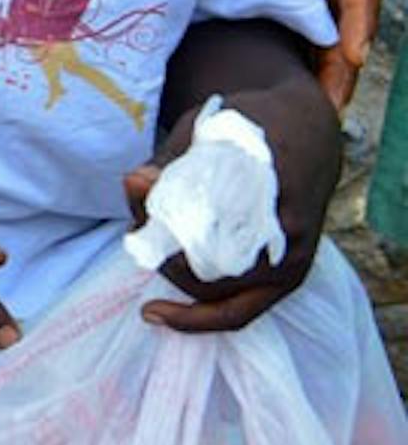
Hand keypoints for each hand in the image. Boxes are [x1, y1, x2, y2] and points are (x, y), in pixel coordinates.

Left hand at [125, 80, 338, 333]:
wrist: (311, 134)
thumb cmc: (255, 126)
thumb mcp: (213, 126)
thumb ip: (175, 159)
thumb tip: (136, 183)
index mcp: (272, 189)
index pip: (202, 214)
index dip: (158, 204)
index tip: (134, 183)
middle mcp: (286, 235)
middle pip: (202, 259)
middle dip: (157, 238)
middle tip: (138, 207)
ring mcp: (291, 263)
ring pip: (212, 289)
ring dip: (170, 268)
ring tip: (148, 235)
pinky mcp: (286, 279)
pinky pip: (238, 313)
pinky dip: (195, 318)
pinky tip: (153, 313)